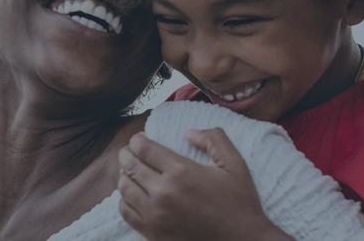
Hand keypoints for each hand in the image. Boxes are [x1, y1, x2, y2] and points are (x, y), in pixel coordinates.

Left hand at [117, 129, 290, 240]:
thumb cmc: (239, 203)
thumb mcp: (235, 165)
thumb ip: (214, 140)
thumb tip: (189, 132)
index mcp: (181, 172)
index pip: (143, 148)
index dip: (137, 140)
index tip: (140, 139)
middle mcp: (163, 192)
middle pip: (129, 165)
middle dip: (127, 154)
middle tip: (130, 151)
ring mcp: (154, 215)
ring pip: (124, 187)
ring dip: (124, 175)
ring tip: (130, 170)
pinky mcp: (152, 233)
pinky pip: (126, 211)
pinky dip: (124, 198)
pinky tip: (132, 193)